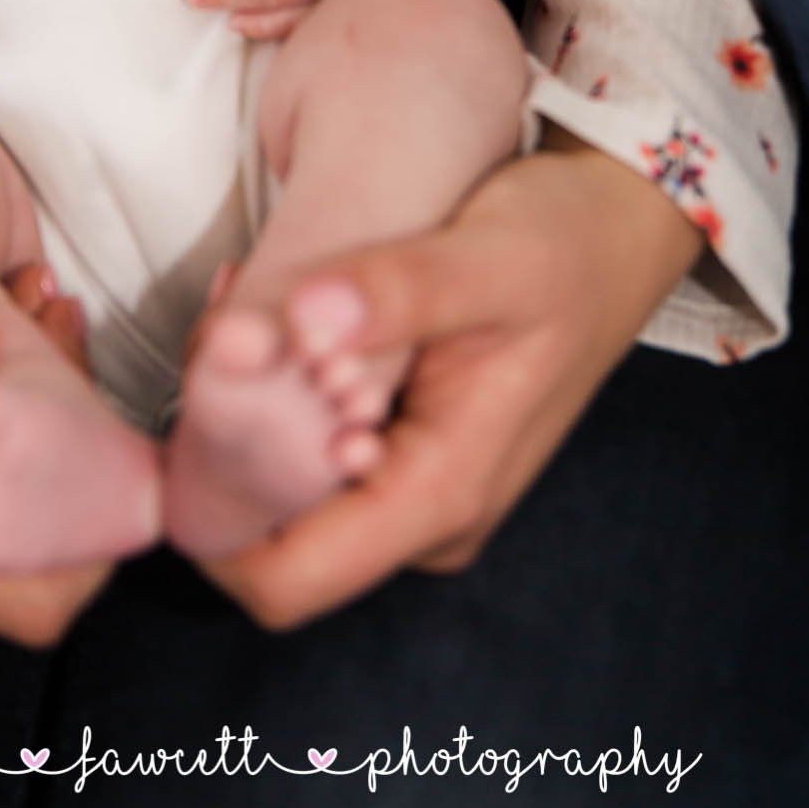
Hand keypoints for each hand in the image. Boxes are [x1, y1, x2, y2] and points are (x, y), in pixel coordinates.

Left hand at [196, 132, 704, 627]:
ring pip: (281, 485)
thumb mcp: (490, 257)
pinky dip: (276, 388)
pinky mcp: (402, 445)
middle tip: (225, 321)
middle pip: (268, 531)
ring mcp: (411, 483)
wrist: (617, 228)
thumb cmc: (566, 244)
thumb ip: (400, 292)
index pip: (284, 579)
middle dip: (220, 440)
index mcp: (442, 494)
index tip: (191, 411)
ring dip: (246, 406)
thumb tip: (306, 320)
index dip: (212, 515)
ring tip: (251, 300)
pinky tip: (279, 310)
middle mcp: (422, 514)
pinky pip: (308, 445)